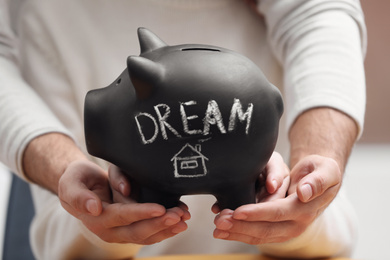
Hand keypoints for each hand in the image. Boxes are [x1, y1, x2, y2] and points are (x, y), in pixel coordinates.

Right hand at [59, 160, 189, 244]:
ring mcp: (120, 233)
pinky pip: (149, 234)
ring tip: (184, 219)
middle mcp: (109, 230)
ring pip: (146, 236)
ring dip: (166, 229)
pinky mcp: (129, 229)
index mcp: (96, 219)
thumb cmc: (76, 180)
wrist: (80, 186)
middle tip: (179, 215)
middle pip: (137, 231)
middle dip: (160, 224)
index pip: (122, 217)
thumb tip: (94, 209)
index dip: (142, 213)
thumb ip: (79, 195)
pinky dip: (165, 229)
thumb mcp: (71, 183)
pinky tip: (179, 222)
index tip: (160, 208)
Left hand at [213, 154, 340, 244]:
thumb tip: (304, 193)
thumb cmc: (321, 171)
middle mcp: (297, 224)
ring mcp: (288, 230)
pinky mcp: (279, 231)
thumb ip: (317, 181)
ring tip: (217, 228)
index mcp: (305, 209)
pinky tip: (225, 231)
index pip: (277, 213)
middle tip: (219, 221)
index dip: (257, 213)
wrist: (322, 181)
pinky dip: (240, 234)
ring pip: (259, 236)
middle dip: (240, 226)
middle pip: (265, 229)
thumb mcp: (326, 170)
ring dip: (237, 233)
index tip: (237, 211)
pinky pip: (258, 235)